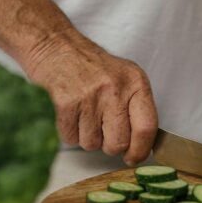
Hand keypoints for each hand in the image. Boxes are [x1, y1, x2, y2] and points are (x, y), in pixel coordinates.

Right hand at [26, 29, 157, 164]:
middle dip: (108, 145)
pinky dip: (68, 131)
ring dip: (86, 136)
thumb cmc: (89, 65)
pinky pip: (70, 138)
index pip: (146, 127)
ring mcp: (90, 96)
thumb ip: (134, 107)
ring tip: (82, 113)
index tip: (133, 157)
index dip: (140, 150)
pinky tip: (70, 112)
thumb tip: (140, 145)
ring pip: (92, 144)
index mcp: (135, 82)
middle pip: (118, 143)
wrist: (54, 45)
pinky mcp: (66, 103)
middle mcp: (115, 89)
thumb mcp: (123, 76)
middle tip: (101, 129)